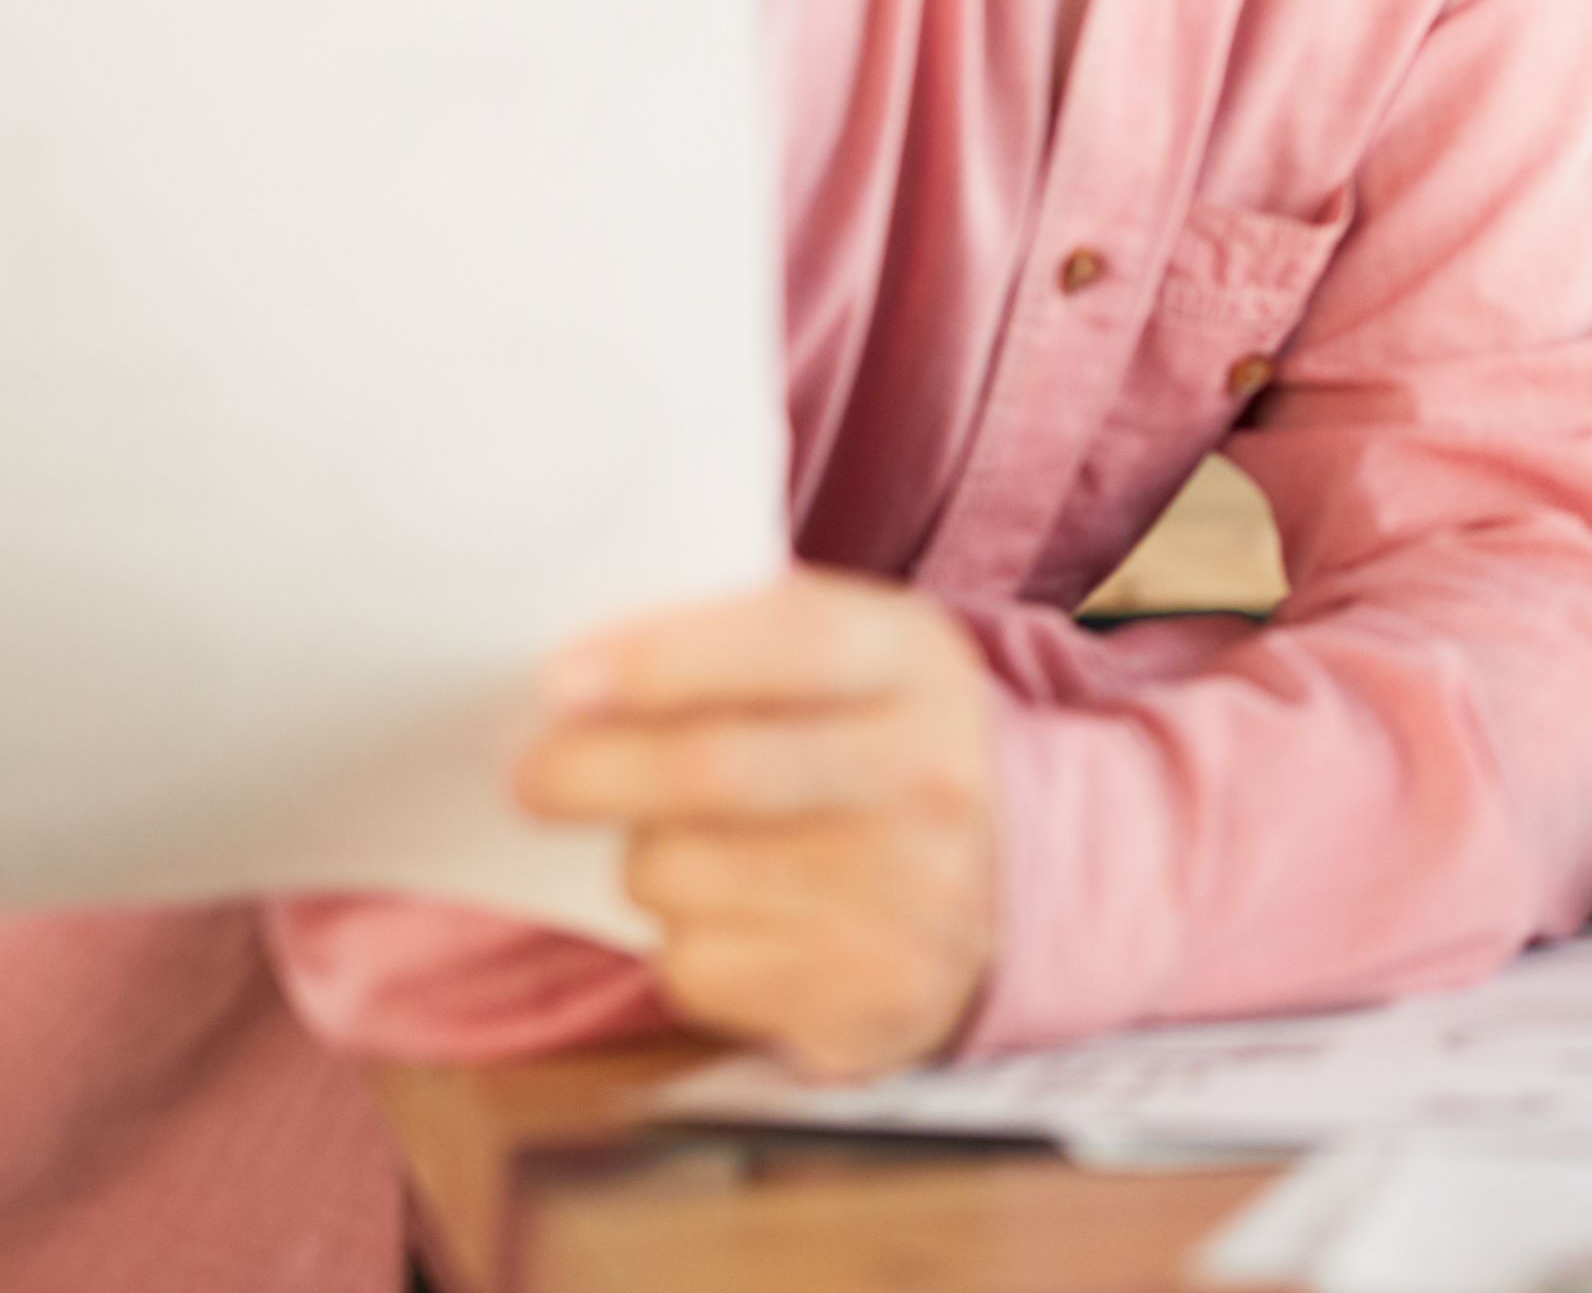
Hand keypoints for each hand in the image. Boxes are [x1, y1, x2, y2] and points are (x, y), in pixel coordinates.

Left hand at [515, 570, 1002, 1078]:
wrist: (1008, 879)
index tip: (561, 679)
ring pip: (680, 875)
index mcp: (920, 666)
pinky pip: (699, 968)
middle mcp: (932, 779)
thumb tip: (578, 680)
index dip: (667, 660)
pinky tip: (738, 916)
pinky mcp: (873, 998)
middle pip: (714, 772)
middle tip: (533, 773)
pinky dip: (684, 941)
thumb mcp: (850, 659)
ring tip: (681, 843)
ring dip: (644, 860)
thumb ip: (737, 642)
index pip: (795, 644)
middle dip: (589, 771)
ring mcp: (913, 898)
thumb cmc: (874, 744)